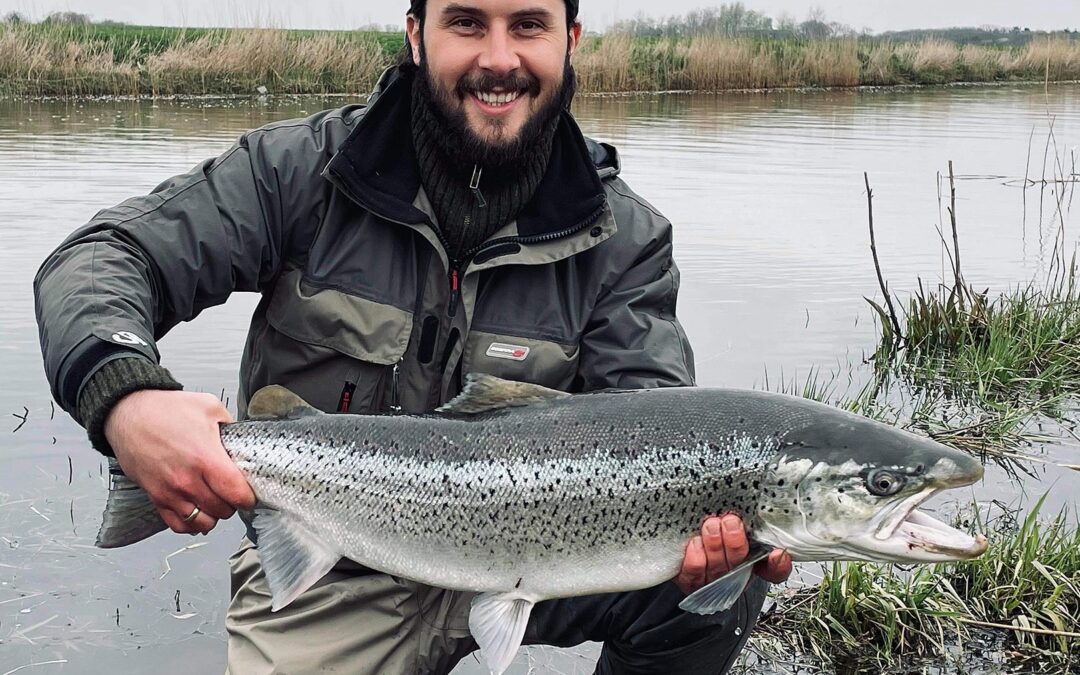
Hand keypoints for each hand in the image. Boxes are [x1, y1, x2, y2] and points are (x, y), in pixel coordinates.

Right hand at [105, 390, 256, 535]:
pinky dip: (191, 523)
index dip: (249, 497)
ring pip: (203, 522)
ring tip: (215, 501)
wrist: (128, 414)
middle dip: (232, 503)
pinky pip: (178, 525)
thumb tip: (241, 440)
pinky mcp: (156, 497)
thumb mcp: (209, 407)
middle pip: (223, 511)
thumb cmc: (166, 409)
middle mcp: (187, 480)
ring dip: (213, 515)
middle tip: (231, 492)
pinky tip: (197, 510)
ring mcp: (170, 492)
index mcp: (206, 458)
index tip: (249, 493)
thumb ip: (231, 425)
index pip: (237, 495)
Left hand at [674, 513, 791, 594]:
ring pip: (717, 569)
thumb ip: (750, 521)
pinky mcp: (690, 581)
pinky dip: (694, 557)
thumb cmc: (716, 530)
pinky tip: (695, 542)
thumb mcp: (737, 523)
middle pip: (741, 567)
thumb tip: (759, 511)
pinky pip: (693, 574)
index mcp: (753, 563)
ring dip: (715, 546)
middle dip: (735, 544)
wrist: (685, 540)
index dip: (778, 565)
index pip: (774, 570)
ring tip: (711, 526)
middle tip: (730, 522)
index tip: (776, 553)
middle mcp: (735, 576)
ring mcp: (712, 581)